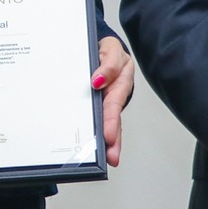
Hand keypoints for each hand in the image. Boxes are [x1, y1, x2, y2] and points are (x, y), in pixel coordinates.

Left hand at [91, 36, 135, 166]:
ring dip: (105, 143)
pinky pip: (94, 121)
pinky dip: (92, 134)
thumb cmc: (107, 51)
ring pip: (105, 125)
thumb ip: (109, 64)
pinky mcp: (95, 107)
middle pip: (113, 122)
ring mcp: (104, 104)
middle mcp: (113, 97)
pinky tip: (88, 148)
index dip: (111, 121)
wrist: (98, 48)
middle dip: (113, 141)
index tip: (109, 136)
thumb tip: (98, 80)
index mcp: (119, 84)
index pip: (114, 105)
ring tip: (102, 159)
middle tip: (110, 157)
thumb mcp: (110, 49)